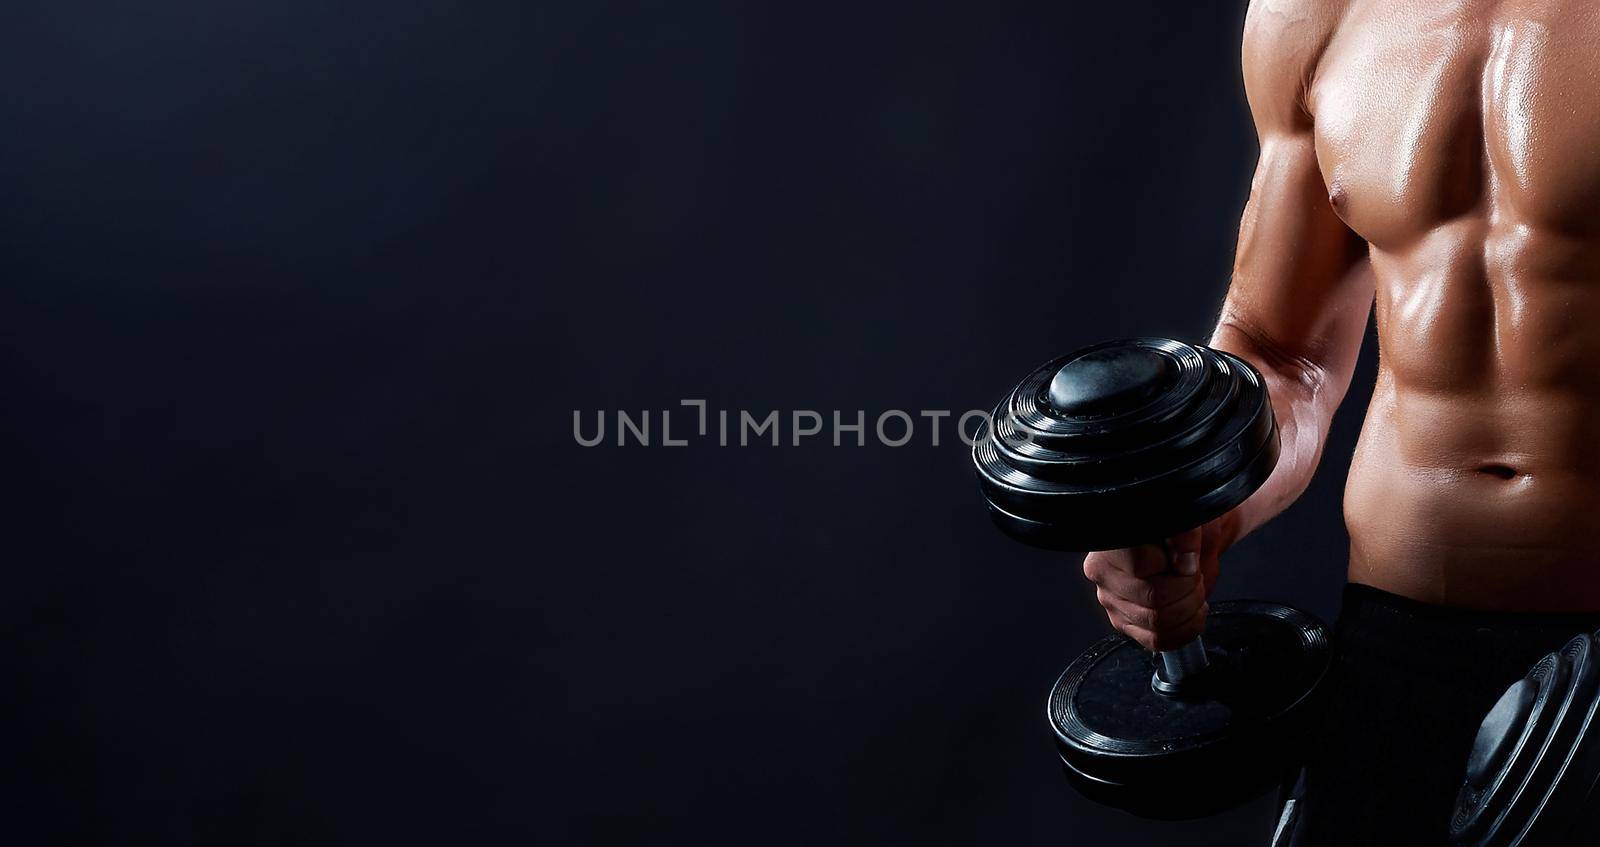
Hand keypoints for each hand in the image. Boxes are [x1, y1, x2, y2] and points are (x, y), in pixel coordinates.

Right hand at [1081, 522, 1227, 650]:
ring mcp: (1110, 599)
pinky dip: (1183, 631)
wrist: (1187, 543)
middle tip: (1196, 577)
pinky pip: (1155, 639)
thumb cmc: (1186, 526)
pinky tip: (1191, 613)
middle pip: (1152, 597)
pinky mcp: (1123, 621)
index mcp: (1112, 538)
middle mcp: (1102, 570)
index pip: (1141, 564)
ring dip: (1189, 610)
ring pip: (1156, 622)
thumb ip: (1187, 535)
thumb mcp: (1192, 517)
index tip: (1190, 560)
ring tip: (1194, 593)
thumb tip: (1184, 563)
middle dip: (1188, 590)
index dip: (1176, 566)